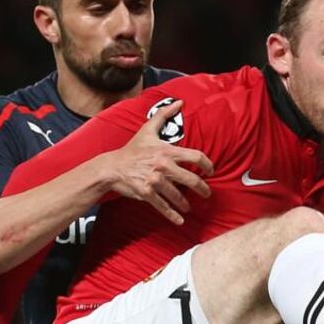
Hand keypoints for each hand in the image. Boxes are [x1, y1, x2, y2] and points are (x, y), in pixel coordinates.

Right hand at [103, 100, 213, 224]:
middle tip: (207, 194)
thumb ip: (164, 115)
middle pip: (192, 180)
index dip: (208, 165)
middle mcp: (163, 166)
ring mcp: (155, 181)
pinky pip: (163, 206)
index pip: (196, 157)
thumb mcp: (148, 130)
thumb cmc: (132, 149)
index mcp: (167, 151)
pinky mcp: (147, 193)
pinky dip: (172, 215)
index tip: (211, 171)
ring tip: (189, 207)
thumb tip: (179, 102)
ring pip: (178, 196)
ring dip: (186, 204)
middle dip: (203, 189)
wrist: (112, 167)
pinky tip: (180, 220)